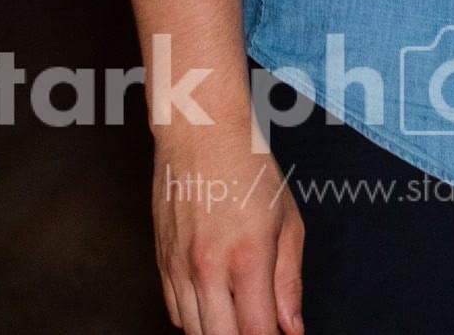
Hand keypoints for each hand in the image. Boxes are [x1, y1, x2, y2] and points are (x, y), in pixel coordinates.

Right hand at [151, 129, 304, 332]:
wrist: (200, 137)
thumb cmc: (250, 170)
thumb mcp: (288, 221)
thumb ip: (289, 281)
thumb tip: (292, 327)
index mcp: (248, 254)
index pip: (256, 329)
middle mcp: (208, 266)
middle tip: (263, 330)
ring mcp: (179, 267)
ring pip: (192, 331)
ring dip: (219, 332)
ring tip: (241, 320)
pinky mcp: (160, 264)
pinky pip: (175, 312)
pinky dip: (195, 320)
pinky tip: (215, 308)